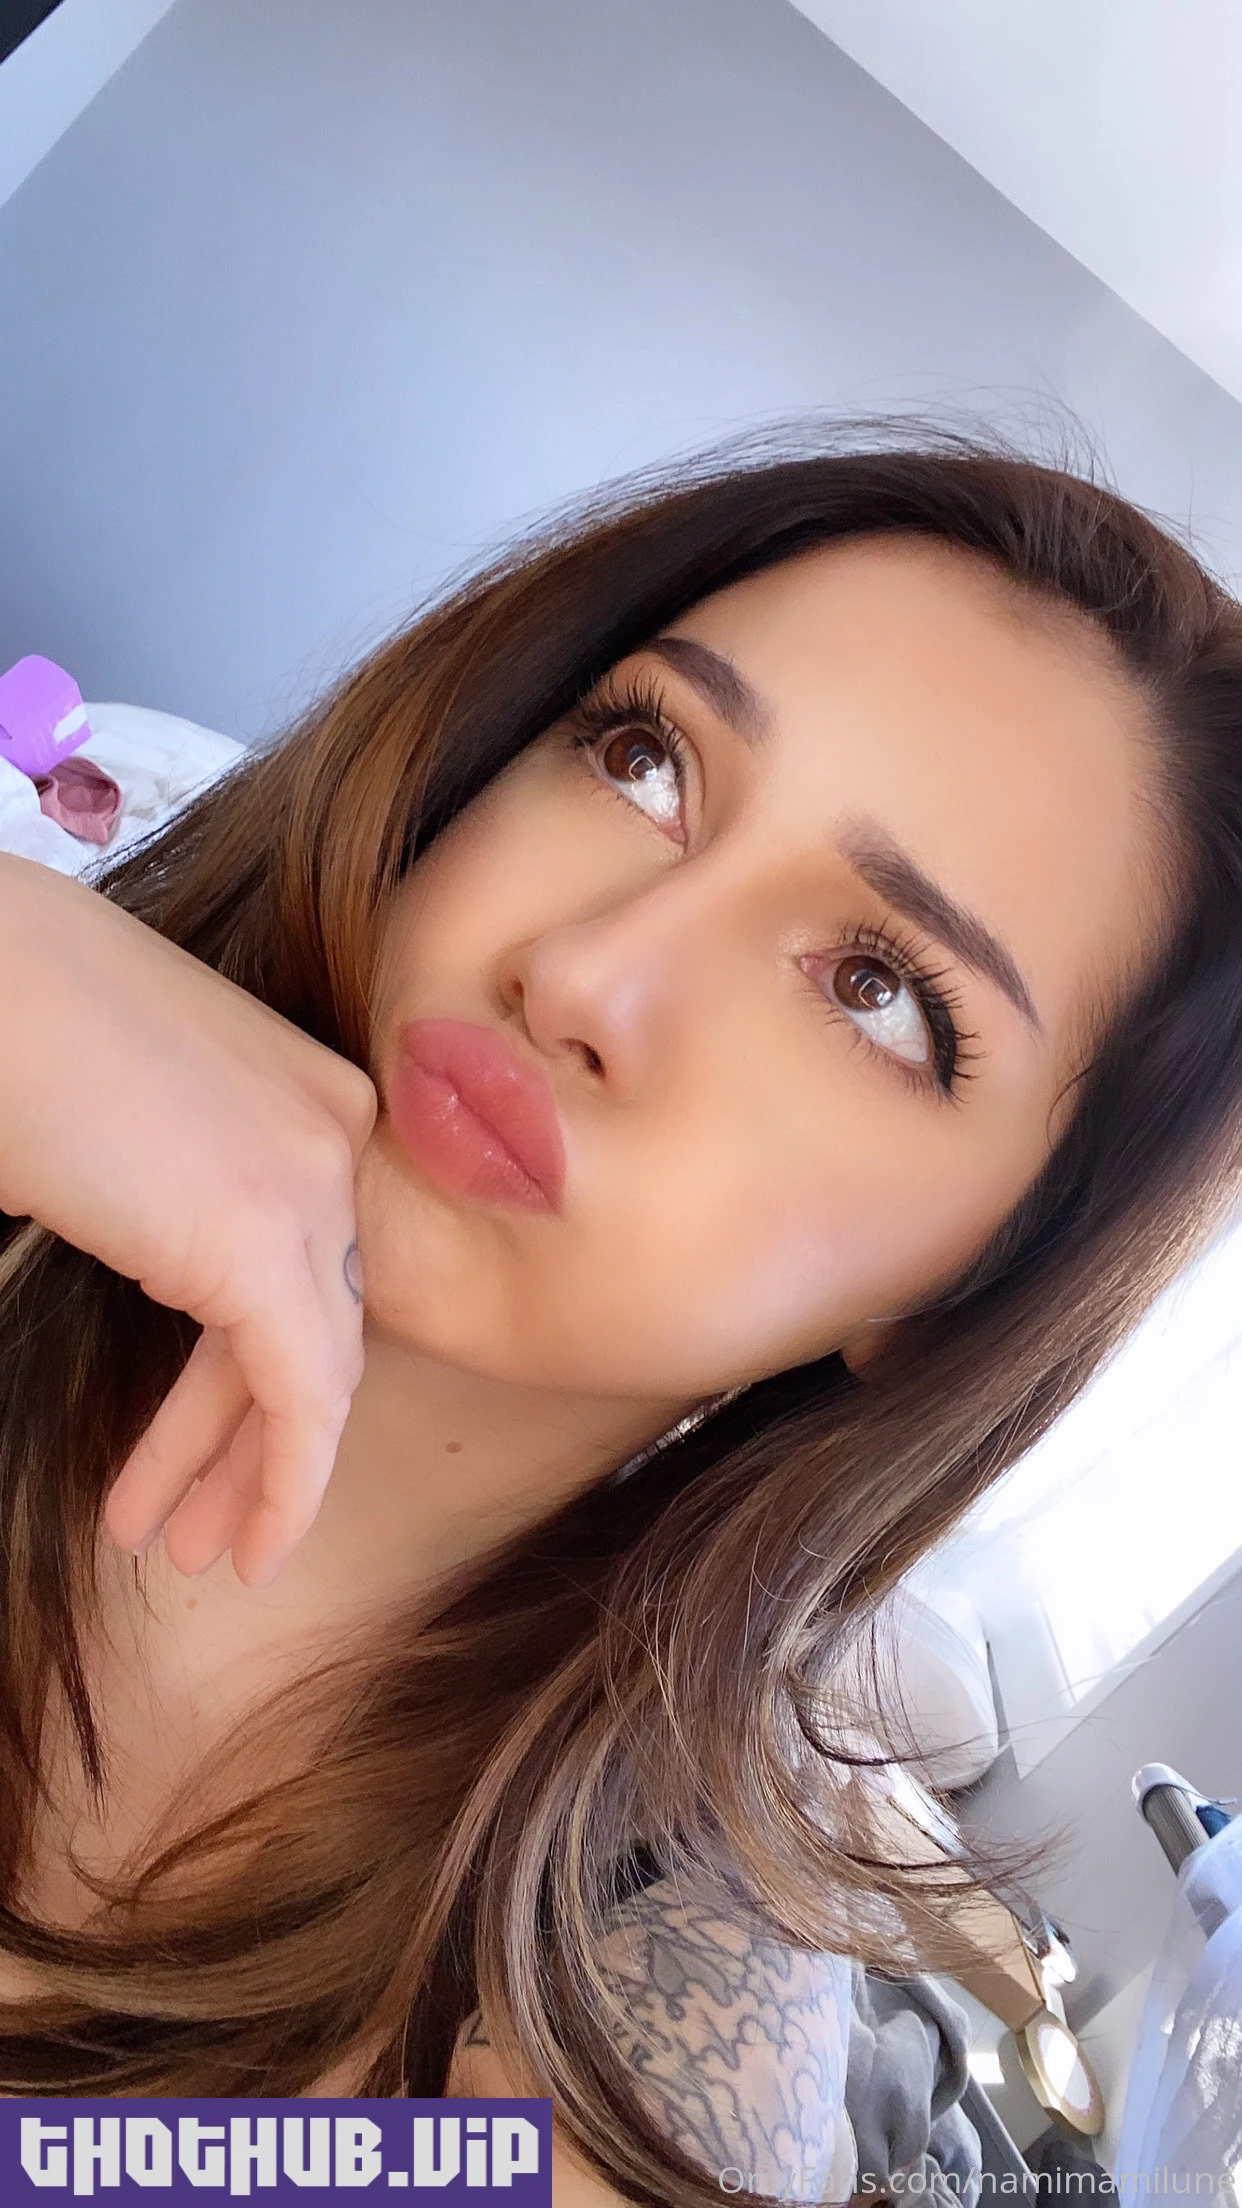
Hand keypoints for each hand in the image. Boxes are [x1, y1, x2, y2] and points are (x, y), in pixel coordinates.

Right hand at [0, 853, 377, 1586]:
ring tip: (191, 1555)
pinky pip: (306, 1390)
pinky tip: (250, 1548)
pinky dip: (284, 1478)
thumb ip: (185, 1181)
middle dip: (256, 1437)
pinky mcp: (266, 1231)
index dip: (260, 1370)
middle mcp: (336, 1128)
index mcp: (310, 1091)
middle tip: (206, 1525)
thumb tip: (168, 1242)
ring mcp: (310, 1175)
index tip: (211, 1450)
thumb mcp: (133, 1111)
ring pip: (317, 1365)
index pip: (312, 1260)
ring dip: (251, 1474)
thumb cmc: (19, 1025)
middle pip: (320, 1316)